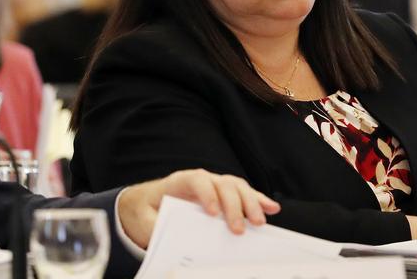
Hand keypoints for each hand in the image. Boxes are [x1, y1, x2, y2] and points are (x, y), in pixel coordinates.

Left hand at [117, 169, 280, 247]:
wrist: (147, 203)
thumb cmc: (148, 210)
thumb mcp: (144, 219)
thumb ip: (155, 226)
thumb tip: (170, 237)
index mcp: (181, 181)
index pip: (198, 180)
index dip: (207, 194)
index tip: (213, 214)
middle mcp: (203, 179)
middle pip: (223, 183)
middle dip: (234, 205)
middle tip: (238, 229)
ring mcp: (216, 185)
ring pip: (238, 187)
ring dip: (251, 203)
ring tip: (259, 222)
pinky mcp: (225, 196)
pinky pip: (245, 194)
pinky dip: (259, 200)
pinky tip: (272, 208)